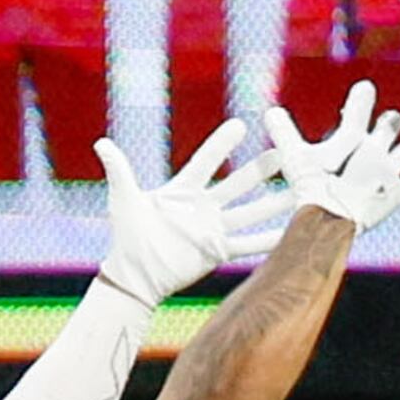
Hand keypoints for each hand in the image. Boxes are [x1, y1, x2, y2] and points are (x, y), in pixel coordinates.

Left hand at [90, 120, 294, 306]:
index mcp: (182, 191)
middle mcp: (202, 208)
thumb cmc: (127, 236)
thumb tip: (101, 141)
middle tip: (284, 152)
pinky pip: (247, 245)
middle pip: (237, 184)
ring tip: (298, 191)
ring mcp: (212, 230)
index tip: (241, 124)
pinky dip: (268, 240)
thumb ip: (119, 170)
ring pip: (250, 212)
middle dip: (260, 169)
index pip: (206, 162)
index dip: (222, 144)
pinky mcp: (216, 252)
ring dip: (274, 203)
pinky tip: (290, 233)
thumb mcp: (124, 198)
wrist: (133, 275)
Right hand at [262, 81, 399, 233]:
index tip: (366, 89)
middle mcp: (376, 149)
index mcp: (354, 136)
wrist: (332, 216)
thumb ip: (283, 132)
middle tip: (385, 125)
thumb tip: (269, 111)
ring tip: (398, 157)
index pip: (361, 106)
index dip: (363, 96)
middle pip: (392, 123)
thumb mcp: (293, 157)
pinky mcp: (399, 194)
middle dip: (389, 123)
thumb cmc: (312, 186)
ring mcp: (390, 172)